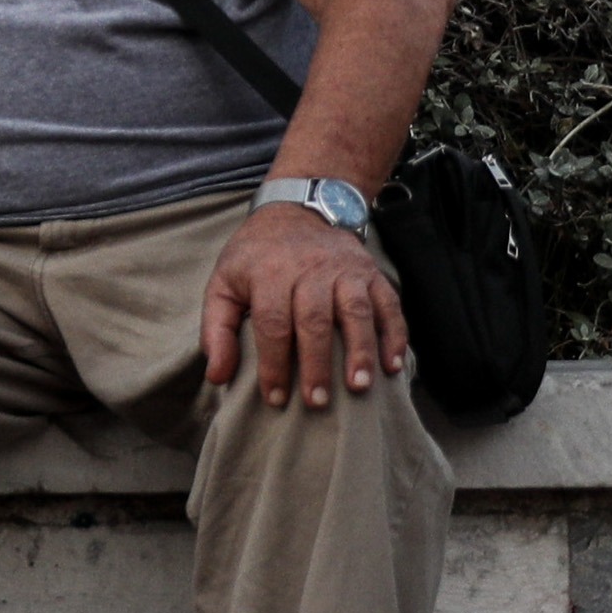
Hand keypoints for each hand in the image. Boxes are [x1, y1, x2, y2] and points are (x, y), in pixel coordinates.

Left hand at [202, 201, 410, 412]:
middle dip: (316, 364)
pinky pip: (388, 303)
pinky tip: (393, 366)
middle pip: (314, 319)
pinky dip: (394, 334)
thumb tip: (217, 376)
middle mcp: (310, 268)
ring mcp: (345, 269)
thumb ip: (217, 330)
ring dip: (360, 350)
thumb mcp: (224, 283)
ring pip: (356, 310)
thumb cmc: (257, 258)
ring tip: (359, 386)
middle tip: (317, 402)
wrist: (297, 210)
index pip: (272, 322)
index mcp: (270, 272)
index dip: (273, 363)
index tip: (275, 398)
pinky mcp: (371, 272)